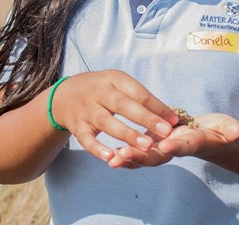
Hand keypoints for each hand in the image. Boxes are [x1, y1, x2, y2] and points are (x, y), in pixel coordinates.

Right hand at [51, 70, 177, 162]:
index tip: (174, 120)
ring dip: (127, 134)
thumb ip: (140, 98)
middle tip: (165, 132)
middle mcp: (99, 93)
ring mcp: (87, 110)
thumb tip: (170, 117)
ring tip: (146, 146)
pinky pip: (86, 139)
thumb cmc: (102, 90)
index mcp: (114, 80)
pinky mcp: (77, 127)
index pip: (138, 93)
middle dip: (145, 119)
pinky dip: (97, 149)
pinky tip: (111, 158)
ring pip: (107, 123)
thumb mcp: (119, 84)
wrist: (64, 95)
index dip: (157, 106)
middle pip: (123, 105)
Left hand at [107, 113, 238, 167]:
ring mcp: (165, 148)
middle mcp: (175, 149)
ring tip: (111, 158)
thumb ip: (232, 131)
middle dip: (141, 156)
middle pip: (157, 155)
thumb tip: (237, 132)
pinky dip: (126, 154)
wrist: (214, 139)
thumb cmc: (222, 133)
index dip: (175, 147)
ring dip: (128, 157)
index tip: (166, 146)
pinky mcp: (157, 144)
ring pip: (145, 156)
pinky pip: (140, 152)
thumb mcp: (230, 129)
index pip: (184, 146)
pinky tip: (110, 154)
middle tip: (123, 155)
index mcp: (193, 143)